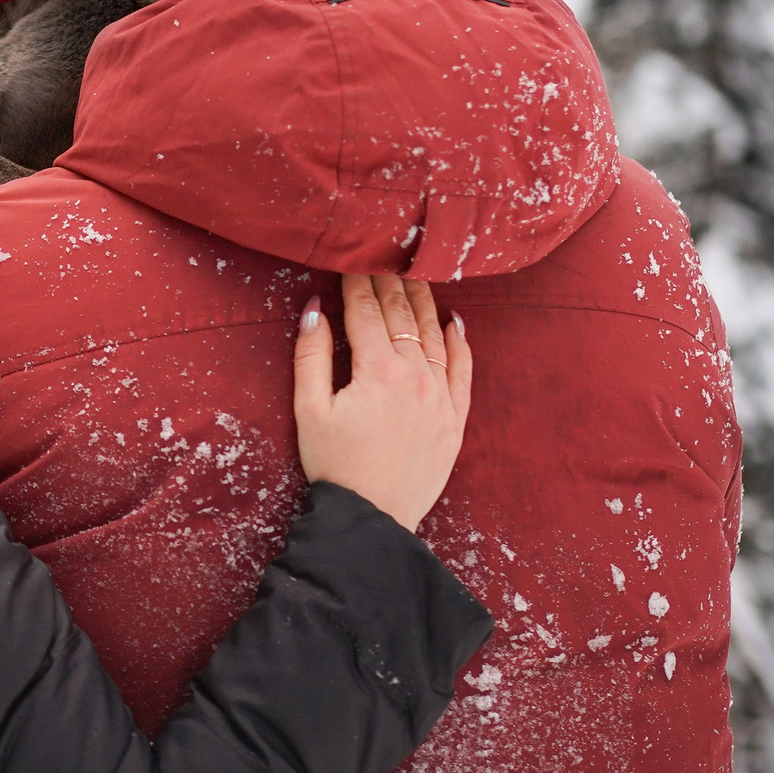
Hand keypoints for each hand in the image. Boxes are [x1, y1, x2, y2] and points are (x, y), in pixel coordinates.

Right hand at [291, 273, 472, 530]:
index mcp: (378, 370)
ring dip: (423, 301)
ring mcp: (441, 396)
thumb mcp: (309, 409)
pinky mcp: (456, 419)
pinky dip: (461, 343)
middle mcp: (416, 375)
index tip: (351, 258)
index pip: (366, 311)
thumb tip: (314, 307)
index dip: (356, 281)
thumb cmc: (334, 465)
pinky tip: (456, 322)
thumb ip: (311, 354)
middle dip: (390, 281)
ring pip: (434, 335)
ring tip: (415, 274)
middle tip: (383, 254)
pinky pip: (464, 371)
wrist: (373, 519)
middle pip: (403, 315)